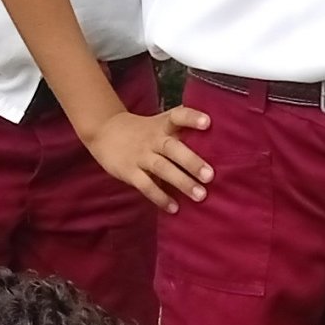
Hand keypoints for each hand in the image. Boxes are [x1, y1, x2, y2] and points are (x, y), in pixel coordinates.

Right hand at [89, 103, 214, 212]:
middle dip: (191, 161)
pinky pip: (146, 186)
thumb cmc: (144, 131)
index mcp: (163, 125)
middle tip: (210, 176)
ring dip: (181, 182)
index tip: (208, 123)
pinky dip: (160, 197)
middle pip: (172, 148)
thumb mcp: (160, 123)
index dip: (192, 118)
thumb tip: (219, 139)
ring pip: (162, 168)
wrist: (105, 132)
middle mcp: (153, 139)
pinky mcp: (129, 172)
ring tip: (200, 196)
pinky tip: (174, 208)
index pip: (178, 116)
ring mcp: (140, 156)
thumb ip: (183, 129)